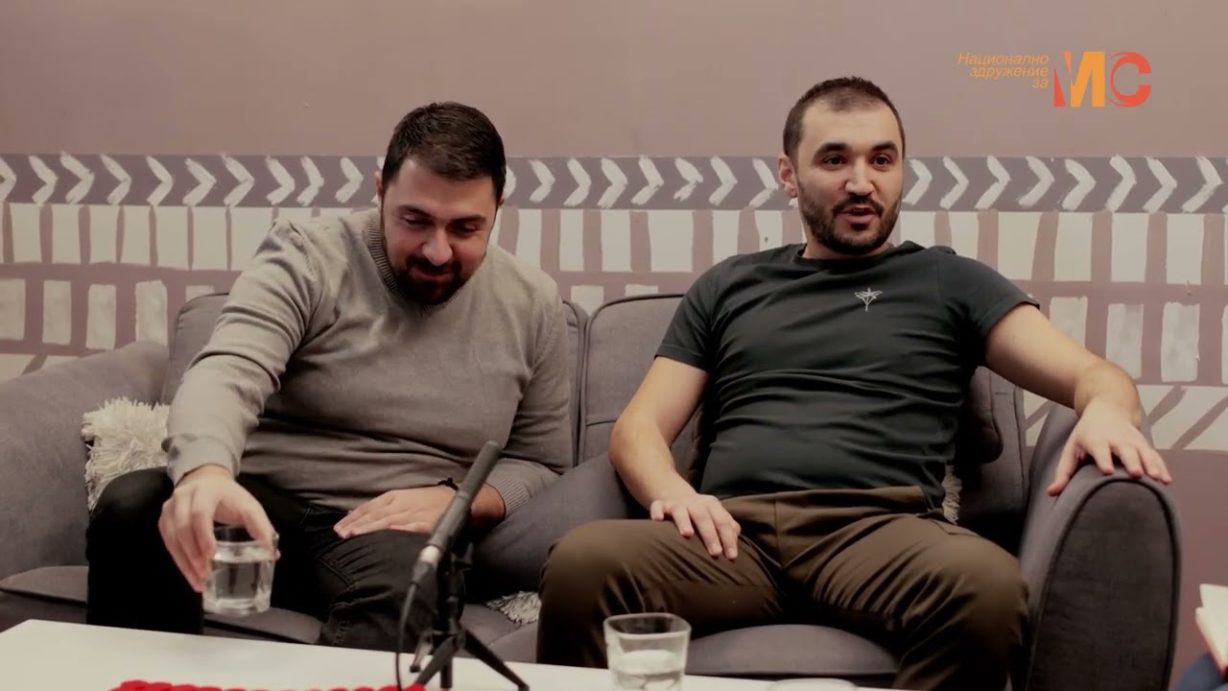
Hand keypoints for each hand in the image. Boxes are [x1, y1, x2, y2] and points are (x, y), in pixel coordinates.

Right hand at [158, 465, 276, 591]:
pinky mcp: (164, 519)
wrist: (207, 480)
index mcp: (206, 491)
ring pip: (172, 537)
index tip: (211, 555)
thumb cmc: (230, 497)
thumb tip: (273, 555)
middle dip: (192, 553)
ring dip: (184, 562)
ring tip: (199, 582)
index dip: (204, 535)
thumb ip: (260, 527)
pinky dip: (179, 561)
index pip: (200, 513)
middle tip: (205, 574)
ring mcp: (170, 507)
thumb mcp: (249, 506)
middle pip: (182, 526)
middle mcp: (183, 497)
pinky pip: (168, 542)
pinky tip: (190, 575)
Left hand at [334, 485, 454, 537]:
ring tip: (355, 535)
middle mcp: (402, 504)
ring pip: (388, 521)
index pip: (369, 507)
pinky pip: (411, 527)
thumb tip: (352, 514)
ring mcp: (414, 513)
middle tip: (341, 534)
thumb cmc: (428, 500)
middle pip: (375, 514)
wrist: (459, 498)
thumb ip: (378, 507)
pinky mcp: (428, 523)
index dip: (353, 518)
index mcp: (395, 496)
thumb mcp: (401, 498)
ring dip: (371, 528)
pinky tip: (388, 534)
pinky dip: (399, 529)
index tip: (338, 528)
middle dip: (357, 524)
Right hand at [650, 492, 740, 559]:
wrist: (675, 493)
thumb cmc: (700, 513)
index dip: (728, 538)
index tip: (732, 557)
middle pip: (704, 517)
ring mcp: (677, 503)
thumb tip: (736, 542)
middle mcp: (694, 503)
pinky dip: (657, 512)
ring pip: (681, 510)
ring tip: (687, 534)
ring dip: (684, 521)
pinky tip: (657, 520)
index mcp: (711, 505)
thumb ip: (728, 528)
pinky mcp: (660, 504)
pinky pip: (657, 506)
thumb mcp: (715, 516)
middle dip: (710, 535)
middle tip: (715, 553)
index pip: (722, 521)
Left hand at [1048, 398, 1171, 495]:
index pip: (1100, 449)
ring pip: (1144, 453)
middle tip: (1136, 475)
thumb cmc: (1086, 435)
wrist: (1108, 409)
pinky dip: (1161, 467)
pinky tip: (1166, 481)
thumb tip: (1051, 493)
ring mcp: (1133, 441)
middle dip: (1131, 462)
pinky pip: (1155, 456)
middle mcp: (1117, 439)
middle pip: (1125, 451)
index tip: (1107, 471)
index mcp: (1096, 440)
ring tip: (1157, 480)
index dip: (1103, 459)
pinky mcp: (1144, 444)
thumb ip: (1064, 472)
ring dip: (1151, 465)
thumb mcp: (1072, 448)